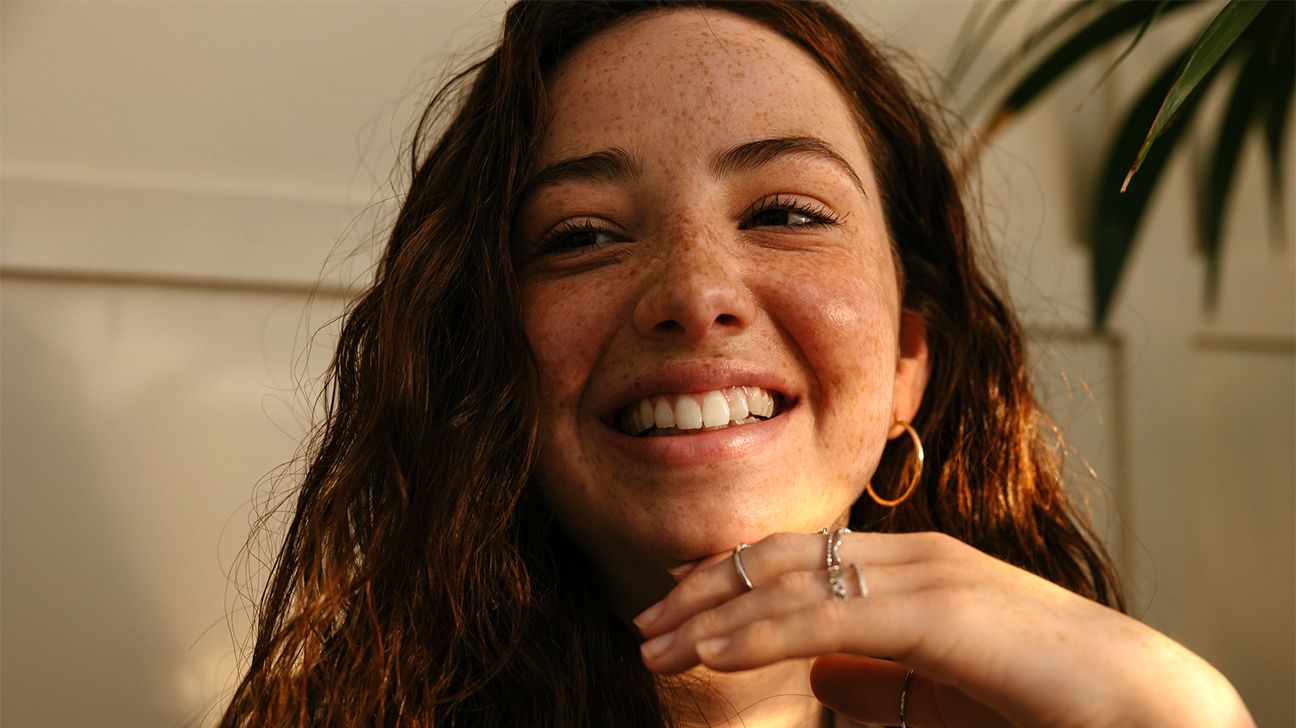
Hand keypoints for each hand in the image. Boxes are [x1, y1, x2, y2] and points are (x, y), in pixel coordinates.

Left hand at [633, 531, 1253, 726]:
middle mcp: (910, 557)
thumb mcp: (938, 691)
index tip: (677, 605)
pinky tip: (709, 656)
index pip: (799, 557)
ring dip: (713, 617)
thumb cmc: (1040, 703)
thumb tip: (819, 679)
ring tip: (654, 647)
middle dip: (706, 591)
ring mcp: (925, 577)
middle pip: (780, 560)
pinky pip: (826, 620)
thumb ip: (878, 678)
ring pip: (791, 586)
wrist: (1139, 710)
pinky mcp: (938, 613)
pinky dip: (758, 636)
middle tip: (646, 624)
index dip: (731, 577)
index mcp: (910, 567)